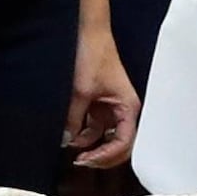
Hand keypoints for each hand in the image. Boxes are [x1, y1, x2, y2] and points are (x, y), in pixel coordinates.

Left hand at [69, 30, 139, 168]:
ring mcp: (111, 109)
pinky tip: (71, 136)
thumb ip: (74, 119)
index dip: (106, 156)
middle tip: (80, 161)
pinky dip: (83, 134)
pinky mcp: (99, 105)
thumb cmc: (94, 56)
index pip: (124, 143)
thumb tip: (67, 141)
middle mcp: (124, 111)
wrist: (88, 34)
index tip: (87, 159)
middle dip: (101, 155)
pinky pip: (94, 127)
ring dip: (90, 145)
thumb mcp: (81, 91)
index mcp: (129, 107)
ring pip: (104, 138)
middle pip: (118, 145)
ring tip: (71, 147)